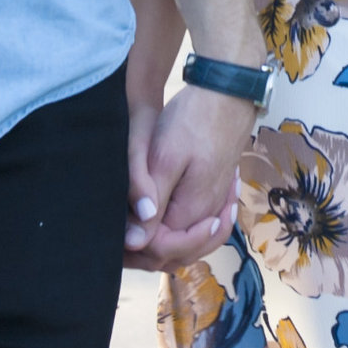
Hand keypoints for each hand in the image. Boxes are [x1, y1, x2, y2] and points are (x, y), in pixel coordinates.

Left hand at [124, 80, 255, 269]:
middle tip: (122, 229)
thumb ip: (149, 199)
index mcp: (190, 211)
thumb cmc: (193, 120)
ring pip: (189, 242)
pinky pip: (200, 225)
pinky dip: (181, 229)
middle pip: (177, 253)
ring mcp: (215, 204)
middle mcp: (207, 215)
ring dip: (164, 242)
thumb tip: (134, 242)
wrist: (228, 93)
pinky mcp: (217, 192)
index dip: (135, 245)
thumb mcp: (164, 157)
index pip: (159, 250)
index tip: (118, 226)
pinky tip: (163, 216)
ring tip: (138, 227)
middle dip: (147, 250)